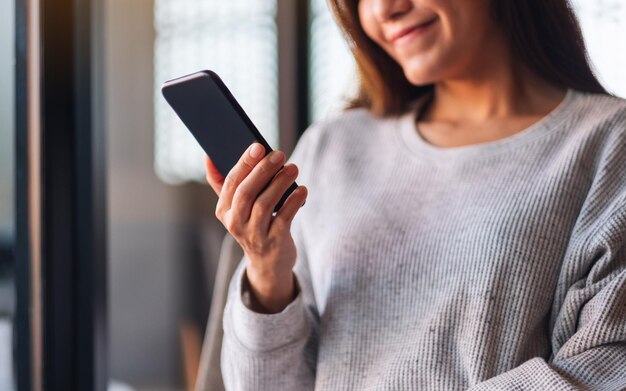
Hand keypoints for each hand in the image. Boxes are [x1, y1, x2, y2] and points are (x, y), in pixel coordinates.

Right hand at [205, 143, 307, 312]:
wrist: (267, 264)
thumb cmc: (253, 225)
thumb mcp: (235, 208)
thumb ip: (223, 184)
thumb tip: (209, 156)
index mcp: (223, 210)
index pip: (231, 183)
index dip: (244, 163)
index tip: (258, 146)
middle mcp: (235, 223)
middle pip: (246, 193)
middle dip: (263, 170)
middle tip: (279, 154)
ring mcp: (254, 235)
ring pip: (265, 204)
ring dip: (280, 183)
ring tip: (293, 168)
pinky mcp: (274, 242)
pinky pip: (284, 218)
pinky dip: (294, 201)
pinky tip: (302, 189)